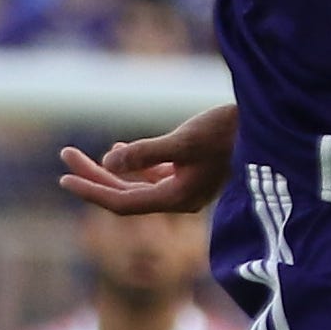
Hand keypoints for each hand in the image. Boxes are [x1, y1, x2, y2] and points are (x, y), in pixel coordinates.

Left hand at [61, 102, 234, 217]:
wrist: (267, 128)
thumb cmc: (229, 132)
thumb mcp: (185, 140)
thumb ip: (147, 152)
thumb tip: (109, 160)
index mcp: (177, 198)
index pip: (122, 201)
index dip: (91, 190)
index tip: (63, 178)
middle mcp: (179, 199)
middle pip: (124, 194)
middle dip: (93, 176)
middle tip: (65, 155)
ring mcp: (186, 188)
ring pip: (136, 185)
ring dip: (110, 170)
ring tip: (82, 155)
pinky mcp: (192, 175)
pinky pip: (153, 177)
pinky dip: (134, 165)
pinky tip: (121, 149)